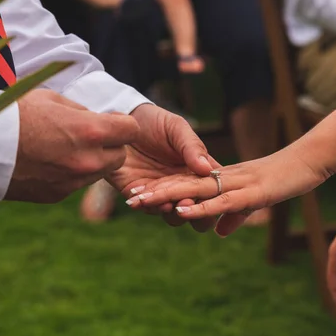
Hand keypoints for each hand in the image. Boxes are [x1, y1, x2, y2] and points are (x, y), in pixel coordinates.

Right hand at [5, 89, 139, 202]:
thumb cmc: (14, 113)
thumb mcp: (52, 100)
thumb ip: (82, 112)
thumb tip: (98, 119)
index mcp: (90, 131)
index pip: (131, 131)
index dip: (123, 124)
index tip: (112, 121)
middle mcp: (87, 161)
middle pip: (119, 157)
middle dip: (111, 146)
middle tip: (91, 136)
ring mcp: (73, 182)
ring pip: (99, 173)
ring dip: (92, 161)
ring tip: (65, 147)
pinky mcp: (57, 195)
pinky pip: (76, 184)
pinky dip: (71, 174)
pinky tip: (49, 162)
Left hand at [106, 103, 219, 231]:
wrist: (121, 121)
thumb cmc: (155, 121)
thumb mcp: (176, 129)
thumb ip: (192, 147)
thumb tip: (207, 169)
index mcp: (196, 170)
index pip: (212, 188)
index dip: (214, 196)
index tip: (210, 194)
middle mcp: (180, 185)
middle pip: (196, 209)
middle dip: (195, 213)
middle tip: (186, 202)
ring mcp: (160, 191)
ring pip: (172, 214)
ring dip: (170, 212)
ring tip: (166, 204)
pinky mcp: (137, 192)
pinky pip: (146, 206)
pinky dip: (146, 206)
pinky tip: (143, 200)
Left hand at [127, 144, 329, 235]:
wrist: (310, 157)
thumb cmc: (284, 176)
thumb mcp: (255, 198)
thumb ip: (234, 212)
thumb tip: (220, 231)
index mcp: (220, 178)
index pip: (186, 185)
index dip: (163, 192)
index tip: (139, 199)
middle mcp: (222, 178)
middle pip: (182, 185)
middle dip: (154, 192)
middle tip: (129, 200)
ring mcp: (235, 182)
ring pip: (194, 189)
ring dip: (169, 196)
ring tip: (142, 201)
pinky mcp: (251, 191)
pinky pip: (220, 199)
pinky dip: (201, 205)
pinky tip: (182, 209)